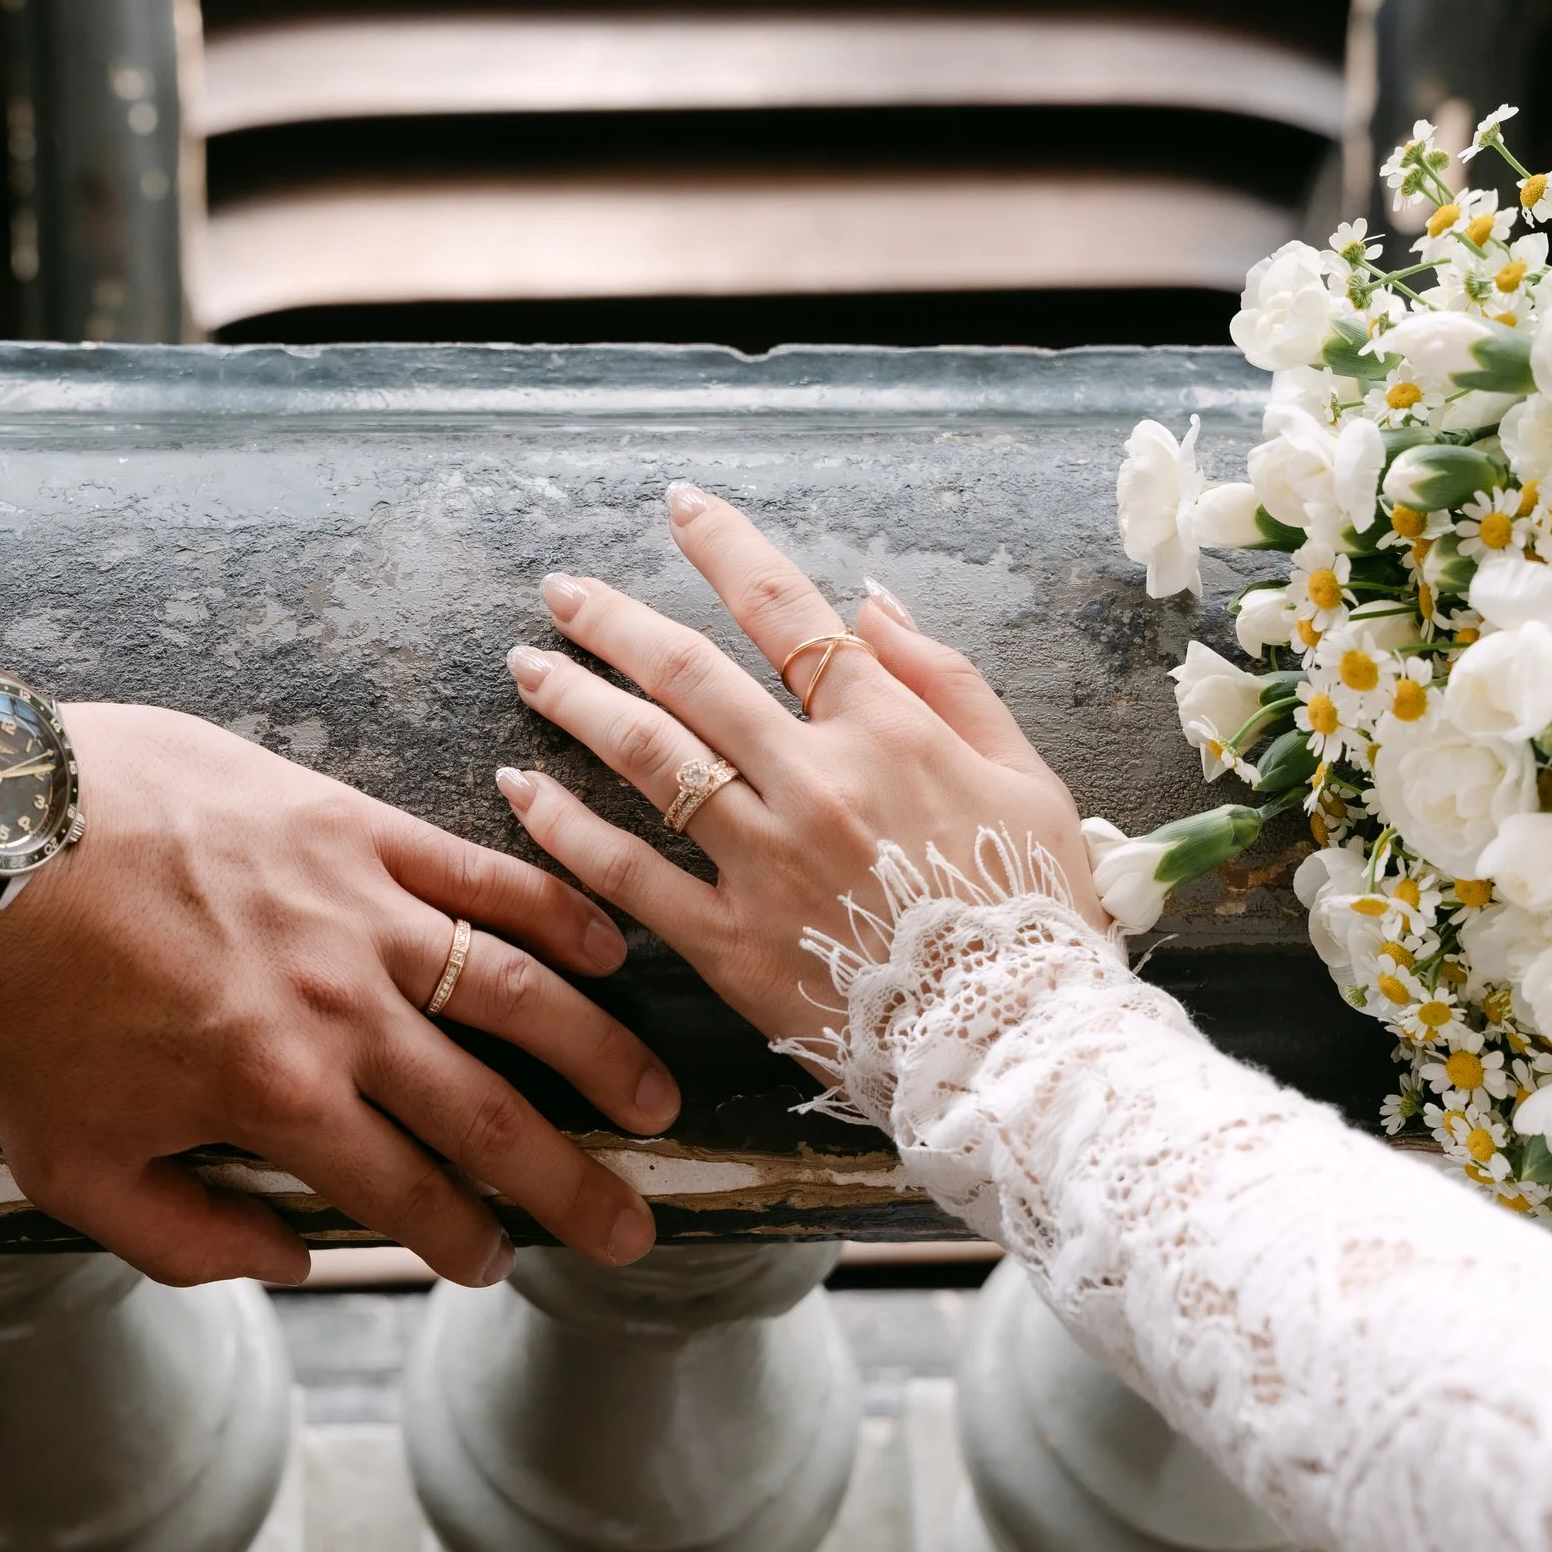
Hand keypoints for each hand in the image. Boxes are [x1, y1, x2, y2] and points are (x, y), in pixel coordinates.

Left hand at [0, 704, 676, 1286]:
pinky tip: (604, 948)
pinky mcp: (352, 827)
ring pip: (518, 994)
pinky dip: (552, 913)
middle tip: (628, 1229)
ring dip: (599, 1054)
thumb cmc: (19, 998)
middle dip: (570, 1185)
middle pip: (490, 1116)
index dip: (464, 1243)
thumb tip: (286, 1263)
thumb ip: (178, 1237)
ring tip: (653, 1097)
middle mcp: (344, 1013)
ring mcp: (361, 913)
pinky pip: (479, 874)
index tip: (498, 1265)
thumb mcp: (65, 1163)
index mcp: (278, 1098)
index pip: (407, 1194)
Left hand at [497, 483, 1104, 1051]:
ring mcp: (764, 862)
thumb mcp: (1027, 776)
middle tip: (560, 590)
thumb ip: (945, 679)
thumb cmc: (1032, 909)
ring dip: (576, 700)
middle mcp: (815, 782)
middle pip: (690, 674)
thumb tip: (869, 601)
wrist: (1019, 1044)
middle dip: (615, 621)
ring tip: (527, 666)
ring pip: (648, 756)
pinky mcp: (728, 944)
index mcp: (889, 732)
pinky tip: (519, 789)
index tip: (678, 507)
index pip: (789, 612)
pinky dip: (564, 826)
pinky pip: (626, 874)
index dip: (726, 547)